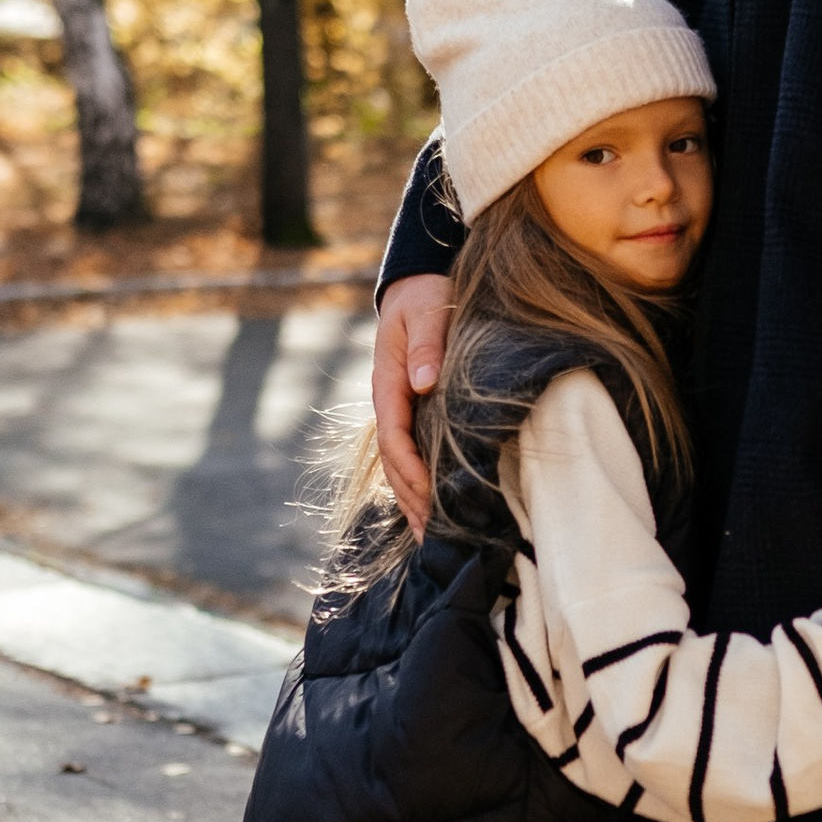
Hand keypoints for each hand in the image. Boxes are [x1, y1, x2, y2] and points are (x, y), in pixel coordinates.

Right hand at [372, 275, 453, 532]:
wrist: (416, 285)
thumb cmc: (426, 297)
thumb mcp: (427, 312)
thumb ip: (428, 345)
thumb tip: (424, 383)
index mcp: (389, 381)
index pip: (394, 436)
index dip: (411, 470)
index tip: (430, 496)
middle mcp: (389, 400)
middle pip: (392, 460)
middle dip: (410, 499)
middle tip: (431, 536)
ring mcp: (398, 408)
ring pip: (397, 463)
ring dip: (411, 499)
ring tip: (430, 536)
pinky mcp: (411, 410)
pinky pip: (408, 453)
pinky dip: (417, 483)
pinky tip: (430, 506)